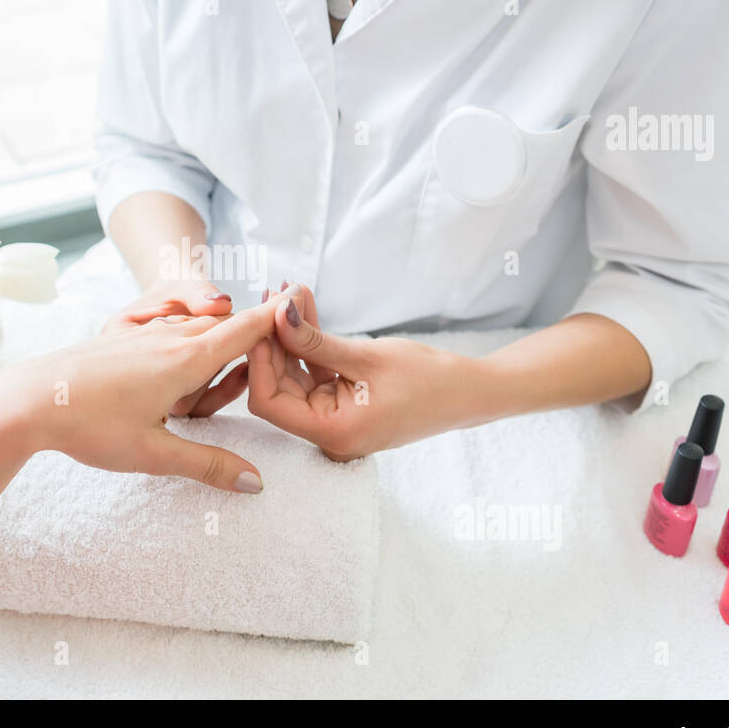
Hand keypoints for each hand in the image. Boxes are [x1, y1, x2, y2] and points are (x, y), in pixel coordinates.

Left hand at [0, 296, 287, 491]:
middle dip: (250, 338)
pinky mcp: (122, 341)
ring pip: (195, 331)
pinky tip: (176, 368)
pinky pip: (168, 334)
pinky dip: (186, 345)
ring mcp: (144, 336)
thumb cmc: (89, 425)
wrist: (26, 400)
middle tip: (272, 353)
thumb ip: (208, 465)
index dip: (276, 321)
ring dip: (216, 345)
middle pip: (225, 328)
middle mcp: (169, 339)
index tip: (302, 314)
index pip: (245, 330)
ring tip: (223, 371)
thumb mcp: (153, 454)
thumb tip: (255, 483)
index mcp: (185, 359)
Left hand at [247, 285, 486, 460]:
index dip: (258, 360)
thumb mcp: (366, 356)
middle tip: (275, 295)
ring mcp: (335, 421)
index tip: (258, 319)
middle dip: (273, 341)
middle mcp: (328, 434)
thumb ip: (313, 339)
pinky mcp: (343, 406)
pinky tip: (304, 310)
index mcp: (333, 433)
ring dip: (290, 337)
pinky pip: (314, 375)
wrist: (470, 393)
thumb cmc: (428, 379)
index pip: (269, 403)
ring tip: (291, 292)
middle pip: (278, 388)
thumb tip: (275, 312)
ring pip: (295, 377)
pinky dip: (308, 346)